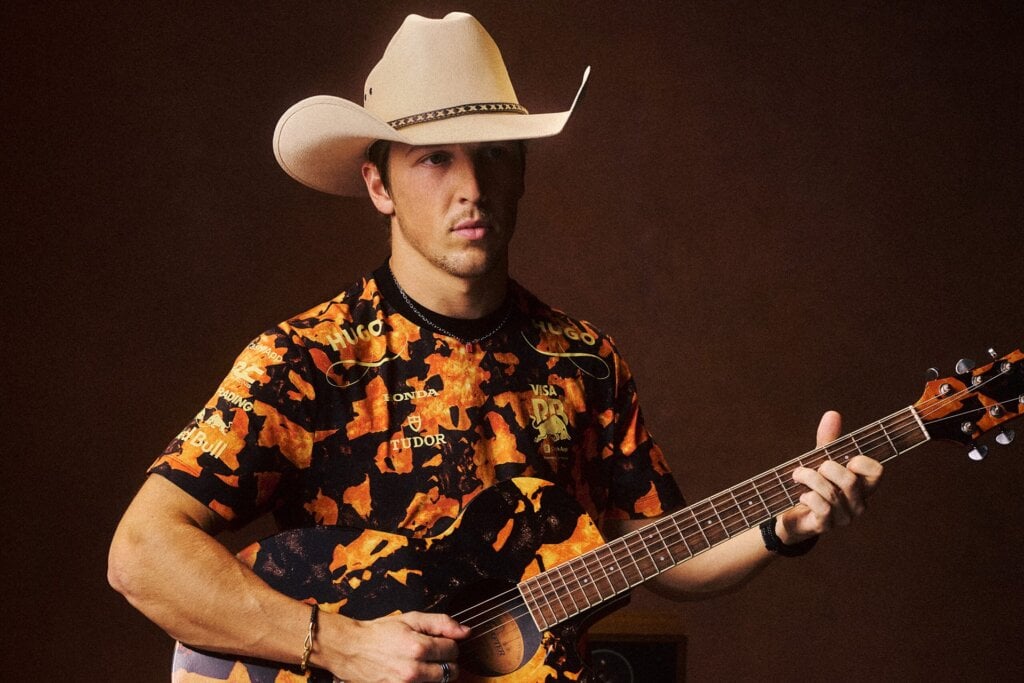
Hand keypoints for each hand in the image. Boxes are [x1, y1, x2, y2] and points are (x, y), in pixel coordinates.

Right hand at [320, 611, 469, 681]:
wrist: (351, 649)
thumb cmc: (380, 632)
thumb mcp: (411, 619)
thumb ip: (441, 623)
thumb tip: (466, 631)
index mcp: (418, 647)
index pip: (454, 650)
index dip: (449, 643)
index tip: (439, 641)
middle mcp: (413, 671)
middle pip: (451, 671)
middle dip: (446, 661)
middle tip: (432, 653)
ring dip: (436, 674)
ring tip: (423, 664)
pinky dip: (424, 682)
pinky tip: (416, 673)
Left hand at [778, 411, 883, 543]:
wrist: (792, 514)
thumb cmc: (811, 485)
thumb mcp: (819, 460)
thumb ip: (828, 440)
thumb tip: (833, 414)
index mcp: (862, 485)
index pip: (877, 471)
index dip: (861, 461)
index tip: (844, 459)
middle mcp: (858, 503)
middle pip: (850, 481)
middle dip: (826, 468)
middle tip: (813, 466)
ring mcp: (844, 517)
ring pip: (831, 493)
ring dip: (808, 479)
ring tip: (797, 475)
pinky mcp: (826, 526)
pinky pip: (822, 508)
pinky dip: (807, 496)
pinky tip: (801, 495)